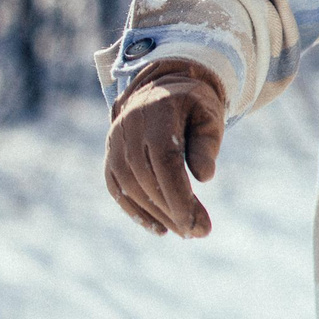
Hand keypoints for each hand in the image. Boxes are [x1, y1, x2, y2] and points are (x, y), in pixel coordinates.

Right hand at [105, 63, 224, 237]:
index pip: (164, 162)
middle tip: (199, 232)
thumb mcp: (209, 115)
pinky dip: (135, 211)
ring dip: (157, 214)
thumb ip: (206, 143)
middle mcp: (129, 129)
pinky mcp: (110, 156)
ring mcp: (115, 143)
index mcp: (156, 114)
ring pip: (130, 187)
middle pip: (147, 178)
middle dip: (173, 210)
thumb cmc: (193, 105)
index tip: (197, 222)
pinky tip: (159, 227)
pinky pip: (117, 188)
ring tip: (184, 231)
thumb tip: (204, 176)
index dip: (179, 195)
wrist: (160, 87)